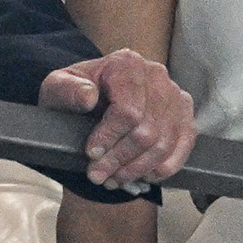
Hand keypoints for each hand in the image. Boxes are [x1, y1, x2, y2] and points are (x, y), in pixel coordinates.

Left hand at [39, 48, 196, 188]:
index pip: (128, 110)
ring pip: (163, 143)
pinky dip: (162, 168)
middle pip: (147, 130)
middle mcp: (156, 76)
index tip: (91, 154)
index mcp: (126, 64)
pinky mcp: (185, 115)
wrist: (94, 97)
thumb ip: (66, 90)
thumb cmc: (75, 94)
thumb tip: (87, 97)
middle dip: (119, 159)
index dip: (110, 137)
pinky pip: (182, 147)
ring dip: (137, 169)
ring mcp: (174, 96)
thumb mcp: (57, 87)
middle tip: (98, 175)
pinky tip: (141, 175)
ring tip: (114, 178)